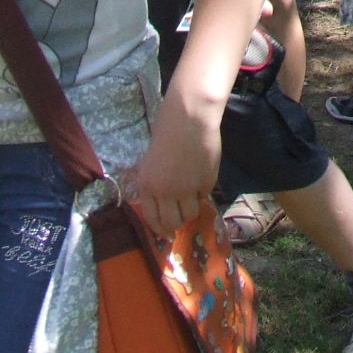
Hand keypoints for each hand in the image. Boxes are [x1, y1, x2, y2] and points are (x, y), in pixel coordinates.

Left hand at [124, 93, 220, 236]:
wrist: (189, 119)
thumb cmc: (167, 133)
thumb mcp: (152, 163)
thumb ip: (157, 185)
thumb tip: (166, 206)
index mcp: (147, 185)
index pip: (152, 219)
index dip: (161, 229)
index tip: (168, 233)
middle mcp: (164, 192)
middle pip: (172, 223)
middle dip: (178, 224)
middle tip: (183, 218)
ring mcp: (186, 189)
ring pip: (191, 214)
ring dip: (192, 208)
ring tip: (193, 193)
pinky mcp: (205, 183)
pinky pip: (204, 197)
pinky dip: (203, 192)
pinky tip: (201, 174)